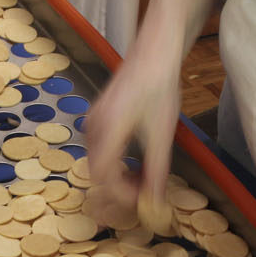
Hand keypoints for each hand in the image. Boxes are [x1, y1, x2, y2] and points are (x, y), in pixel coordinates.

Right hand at [83, 0, 212, 223]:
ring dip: (118, 177)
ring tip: (144, 180)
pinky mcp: (98, 117)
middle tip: (144, 198)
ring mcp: (93, 121)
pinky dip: (116, 163)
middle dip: (119, 190)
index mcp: (108, 129)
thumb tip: (154, 203)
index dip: (121, 195)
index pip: (104, 176)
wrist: (154, 53)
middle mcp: (93, 126)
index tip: (142, 202)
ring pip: (98, 162)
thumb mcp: (162, 134)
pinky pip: (100, 149)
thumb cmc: (160, 89)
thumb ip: (156, 171)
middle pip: (98, 172)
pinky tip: (136, 163)